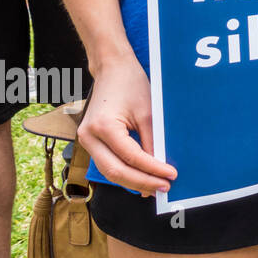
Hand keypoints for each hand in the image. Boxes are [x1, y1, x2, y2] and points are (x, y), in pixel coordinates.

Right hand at [77, 55, 177, 195]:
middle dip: (141, 182)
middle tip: (164, 188)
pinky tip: (141, 178)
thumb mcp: (148, 112)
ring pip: (109, 171)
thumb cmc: (131, 85)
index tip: (170, 176)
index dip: (152, 170)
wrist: (112, 70)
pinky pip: (107, 163)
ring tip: (155, 187)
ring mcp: (86, 140)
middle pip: (115, 171)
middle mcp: (89, 136)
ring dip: (133, 181)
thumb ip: (152, 140)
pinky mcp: (91, 141)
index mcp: (103, 126)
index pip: (131, 157)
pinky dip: (124, 172)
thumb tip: (160, 166)